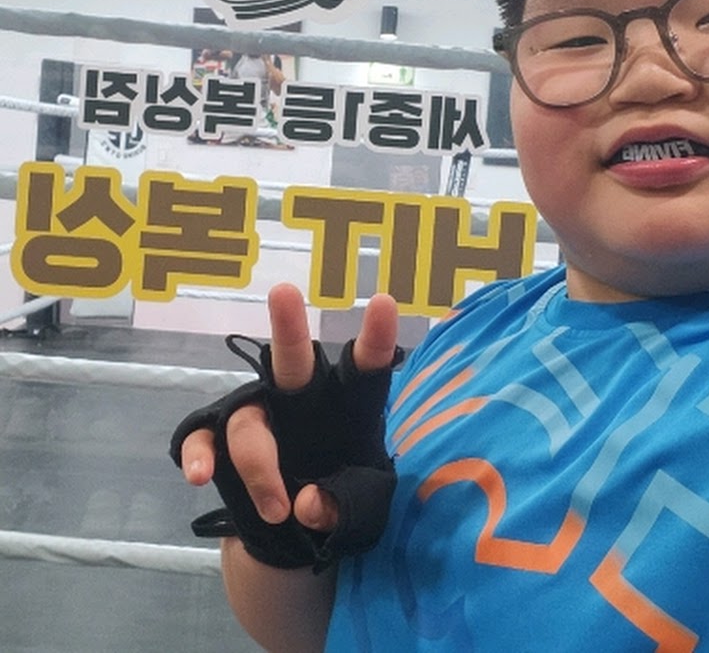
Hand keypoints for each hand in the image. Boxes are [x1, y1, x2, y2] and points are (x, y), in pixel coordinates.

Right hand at [178, 283, 397, 532]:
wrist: (290, 539)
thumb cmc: (338, 505)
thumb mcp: (357, 515)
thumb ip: (341, 508)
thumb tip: (305, 504)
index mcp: (345, 408)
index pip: (364, 370)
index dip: (375, 339)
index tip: (385, 303)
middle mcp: (300, 402)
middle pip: (293, 362)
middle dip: (288, 328)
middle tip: (284, 292)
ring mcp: (257, 417)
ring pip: (248, 423)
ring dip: (259, 467)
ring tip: (277, 511)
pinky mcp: (220, 440)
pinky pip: (203, 438)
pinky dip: (199, 455)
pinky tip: (200, 475)